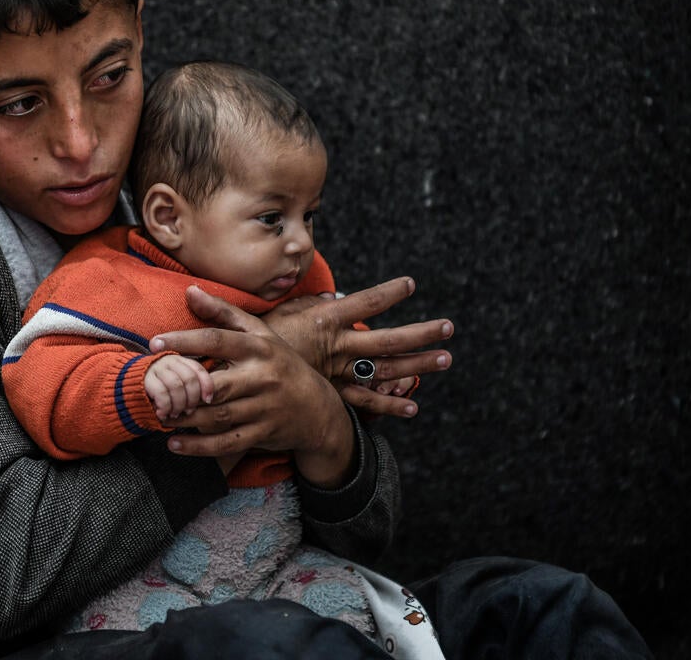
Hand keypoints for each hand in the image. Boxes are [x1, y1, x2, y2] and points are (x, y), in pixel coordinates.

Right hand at [143, 354, 214, 421]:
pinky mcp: (144, 379)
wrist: (126, 385)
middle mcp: (169, 361)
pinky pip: (161, 393)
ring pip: (176, 386)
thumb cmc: (158, 387)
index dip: (206, 385)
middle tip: (188, 411)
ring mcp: (156, 368)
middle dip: (192, 399)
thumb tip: (209, 399)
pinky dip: (165, 407)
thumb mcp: (175, 384)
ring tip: (175, 414)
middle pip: (189, 379)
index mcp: (180, 360)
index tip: (208, 400)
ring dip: (178, 405)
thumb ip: (190, 386)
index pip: (198, 369)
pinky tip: (163, 414)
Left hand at [150, 286, 358, 487]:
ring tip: (158, 415)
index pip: (217, 340)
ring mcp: (264, 408)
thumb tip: (190, 290)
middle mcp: (262, 377)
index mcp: (258, 347)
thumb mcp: (259, 333)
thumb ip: (224, 312)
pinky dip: (199, 447)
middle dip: (182, 389)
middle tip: (152, 389)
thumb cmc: (280, 363)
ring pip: (218, 416)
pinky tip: (174, 444)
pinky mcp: (262, 434)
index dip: (184, 341)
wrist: (317, 408)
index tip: (155, 343)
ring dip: (185, 419)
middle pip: (215, 384)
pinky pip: (226, 443)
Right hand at [259, 277, 454, 416]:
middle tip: (448, 327)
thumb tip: (330, 298)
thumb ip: (309, 303)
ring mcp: (339, 372)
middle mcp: (339, 346)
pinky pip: (366, 400)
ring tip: (445, 359)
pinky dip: (389, 404)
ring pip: (385, 369)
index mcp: (327, 320)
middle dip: (420, 332)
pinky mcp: (334, 393)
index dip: (390, 293)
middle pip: (388, 339)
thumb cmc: (261, 338)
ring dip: (417, 365)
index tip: (411, 285)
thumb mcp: (283, 312)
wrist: (242, 375)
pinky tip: (413, 406)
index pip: (366, 302)